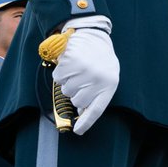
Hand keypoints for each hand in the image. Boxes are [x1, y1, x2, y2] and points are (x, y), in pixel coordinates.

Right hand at [53, 19, 118, 134]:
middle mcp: (98, 79)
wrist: (93, 35)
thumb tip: (81, 110)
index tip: (77, 131)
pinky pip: (58, 78)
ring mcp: (84, 70)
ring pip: (66, 90)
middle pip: (77, 101)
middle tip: (82, 79)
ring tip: (77, 70)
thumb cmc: (99, 60)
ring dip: (68, 82)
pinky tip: (70, 64)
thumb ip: (95, 95)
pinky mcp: (71, 62)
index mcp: (109, 84)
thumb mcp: (105, 77)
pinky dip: (61, 73)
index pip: (96, 109)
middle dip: (76, 94)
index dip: (86, 122)